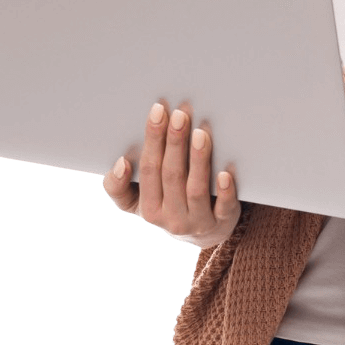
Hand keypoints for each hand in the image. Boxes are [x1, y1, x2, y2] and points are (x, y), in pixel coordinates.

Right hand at [102, 101, 241, 247]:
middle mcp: (171, 218)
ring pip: (196, 190)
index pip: (148, 170)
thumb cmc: (167, 204)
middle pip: (171, 176)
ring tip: (201, 134)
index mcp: (148, 209)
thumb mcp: (137, 201)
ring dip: (198, 160)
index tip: (158, 111)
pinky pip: (223, 208)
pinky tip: (225, 173)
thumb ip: (119, 186)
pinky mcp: (222, 223)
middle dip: (175, 142)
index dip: (152, 141)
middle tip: (180, 114)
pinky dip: (225, 191)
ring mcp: (198, 222)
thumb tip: (120, 163)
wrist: (203, 233)